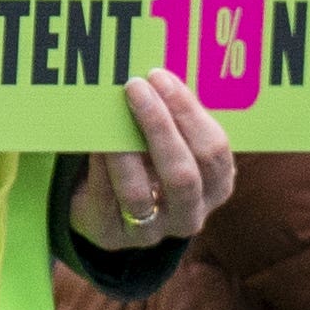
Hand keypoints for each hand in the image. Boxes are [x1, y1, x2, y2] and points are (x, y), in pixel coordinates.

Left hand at [70, 67, 239, 250]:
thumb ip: (172, 115)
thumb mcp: (169, 140)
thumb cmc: (145, 159)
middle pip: (183, 175)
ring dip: (123, 147)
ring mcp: (151, 232)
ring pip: (139, 192)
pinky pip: (105, 198)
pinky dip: (99, 165)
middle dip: (159, 126)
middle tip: (135, 86)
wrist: (105, 205)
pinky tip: (93, 138)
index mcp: (216, 186)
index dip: (189, 113)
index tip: (161, 77)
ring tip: (110, 112)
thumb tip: (155, 74)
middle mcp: (190, 215)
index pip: (215, 152)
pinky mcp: (112, 236)